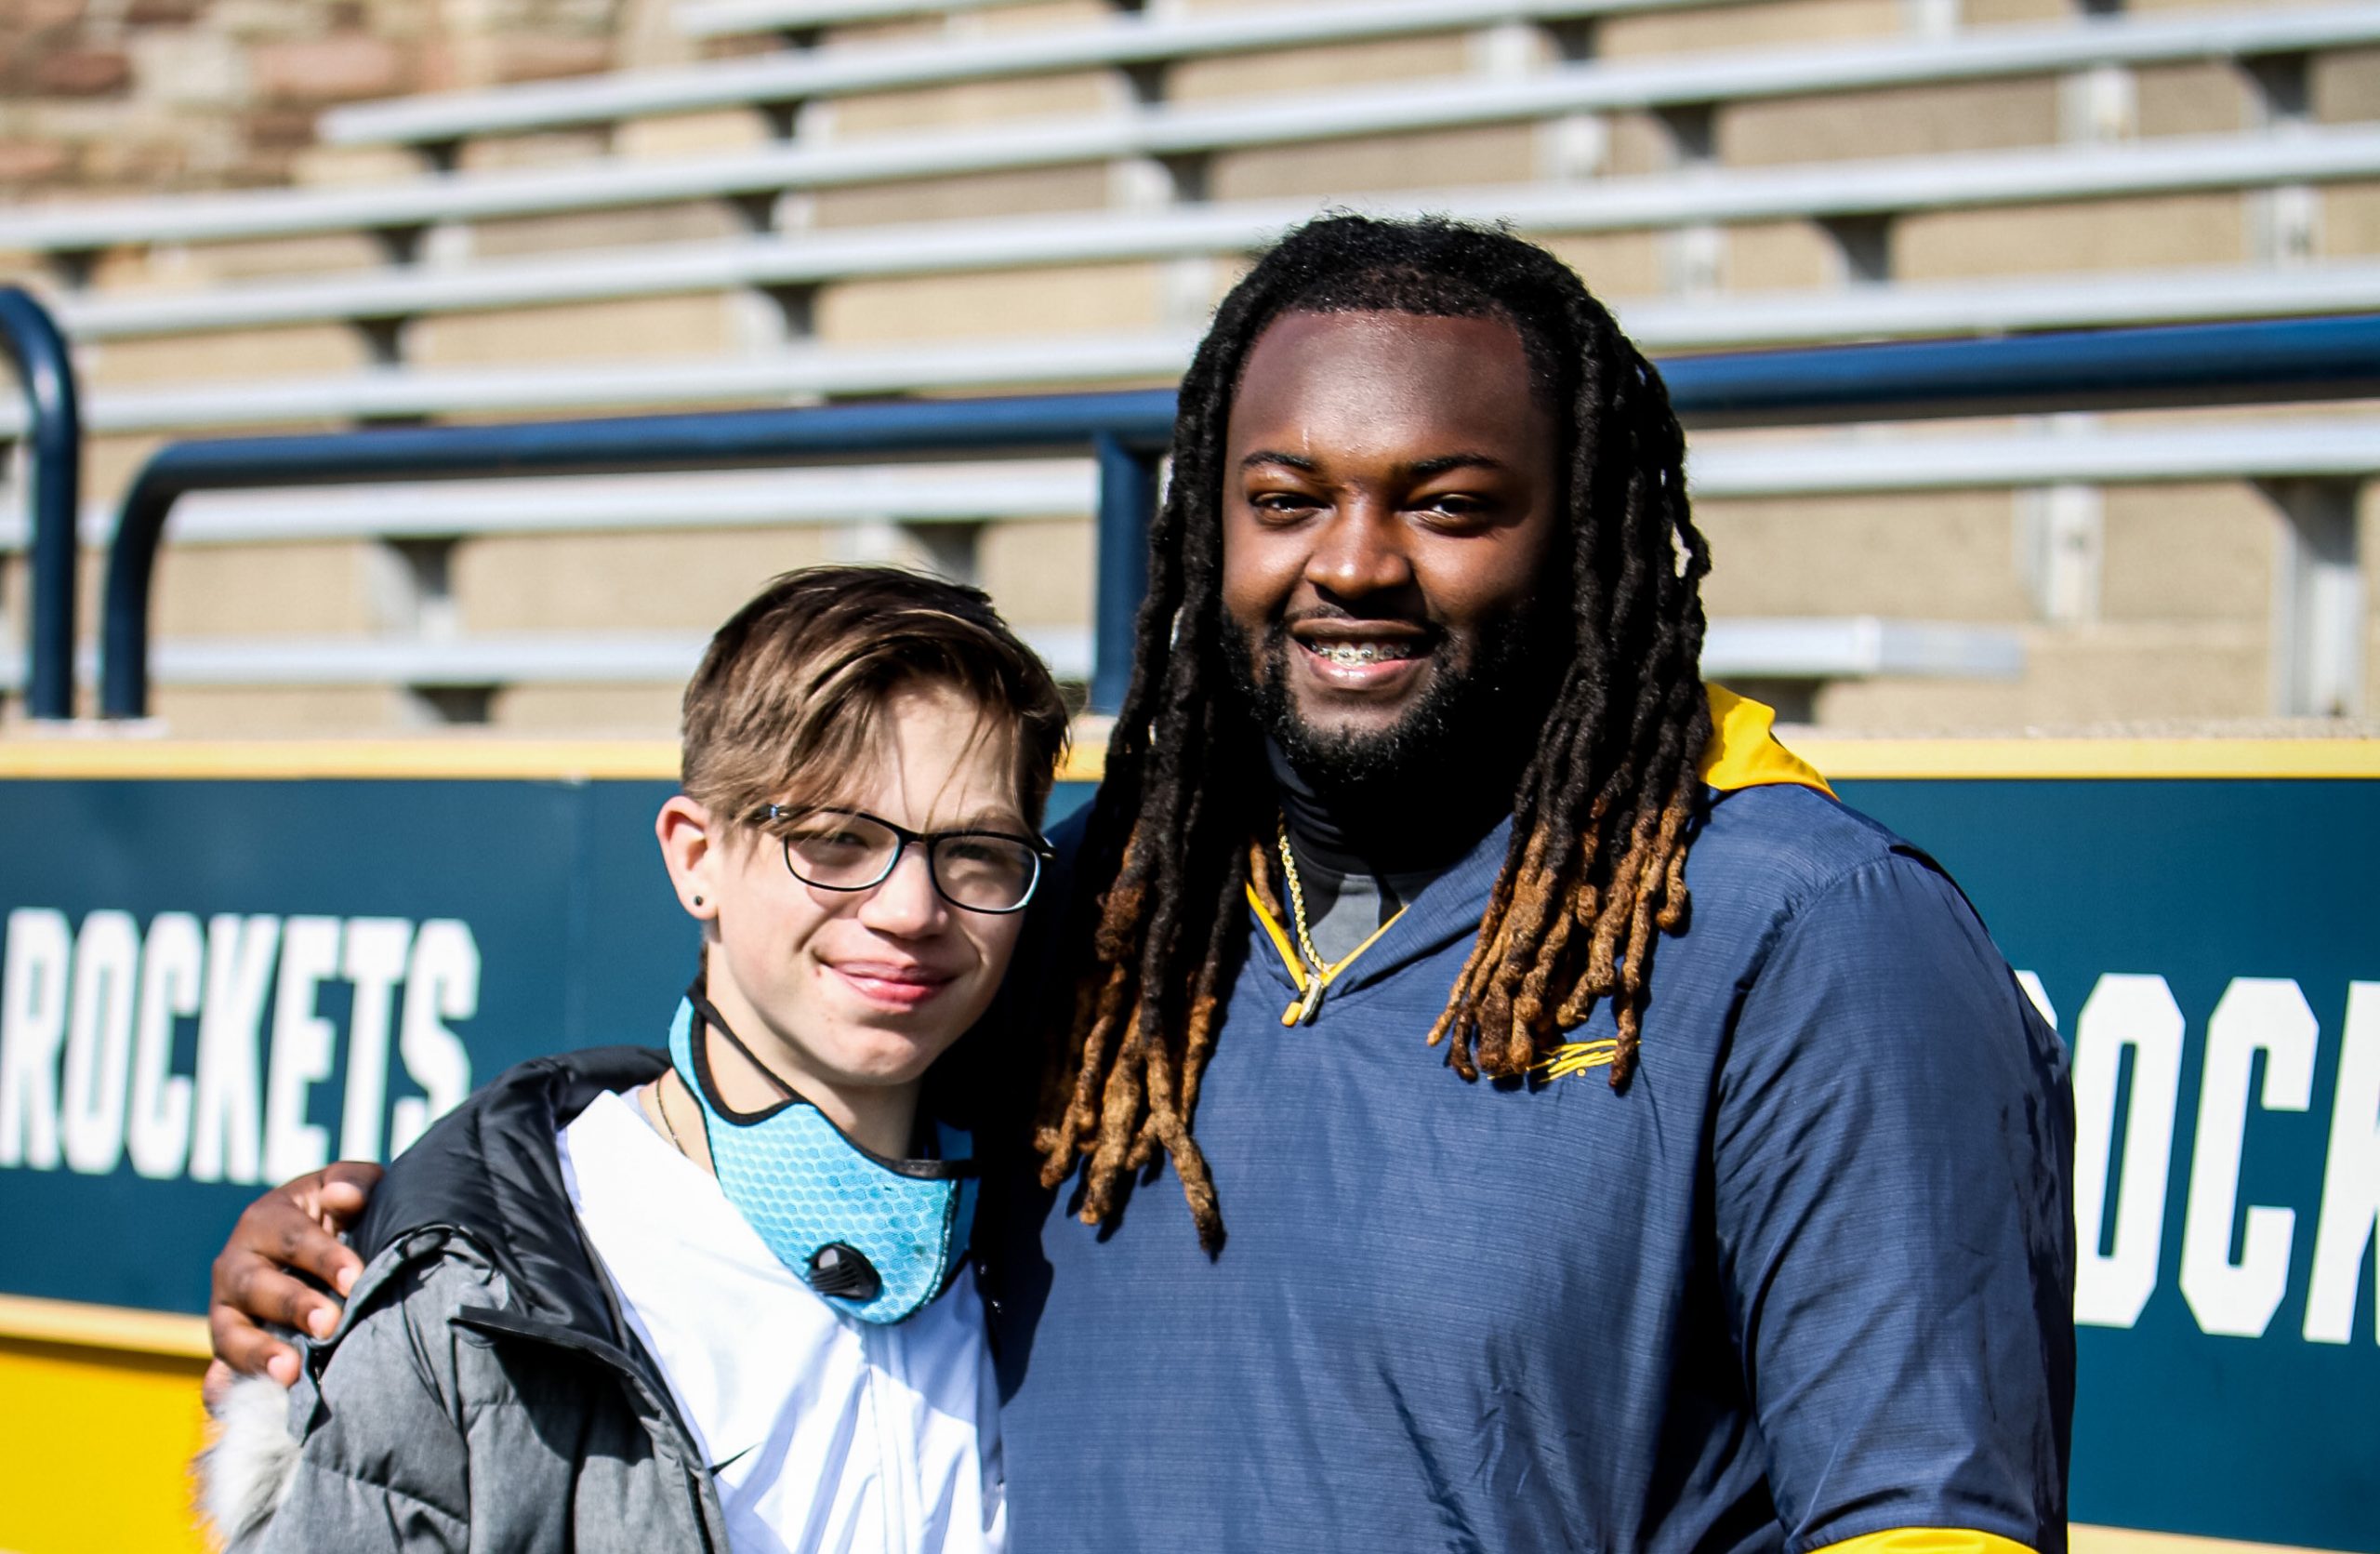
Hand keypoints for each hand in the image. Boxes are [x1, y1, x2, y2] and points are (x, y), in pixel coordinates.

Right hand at [203, 1162, 383, 1406]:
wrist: (322, 1250)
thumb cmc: (342, 1213)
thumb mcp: (349, 1187)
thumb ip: (352, 1182)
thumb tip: (344, 1197)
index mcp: (265, 1221)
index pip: (293, 1239)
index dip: (325, 1258)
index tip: (356, 1279)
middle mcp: (237, 1266)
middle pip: (256, 1286)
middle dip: (293, 1306)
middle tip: (330, 1325)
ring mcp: (226, 1312)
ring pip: (230, 1333)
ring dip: (257, 1354)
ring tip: (290, 1374)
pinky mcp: (228, 1352)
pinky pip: (216, 1376)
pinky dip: (222, 1391)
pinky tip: (234, 1407)